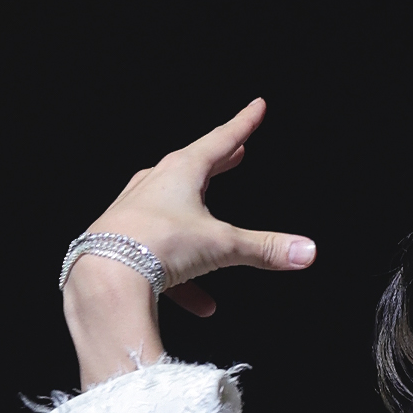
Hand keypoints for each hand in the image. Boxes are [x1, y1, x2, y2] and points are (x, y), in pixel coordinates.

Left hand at [78, 98, 316, 317]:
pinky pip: (161, 257)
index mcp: (181, 171)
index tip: (257, 107)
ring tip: (220, 252)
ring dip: (201, 233)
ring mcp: (136, 213)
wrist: (106, 275)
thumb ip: (264, 249)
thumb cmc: (159, 245)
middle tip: (235, 154)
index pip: (220, 140)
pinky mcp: (125, 243)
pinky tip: (201, 304)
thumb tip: (306, 251)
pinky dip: (183, 278)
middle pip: (193, 169)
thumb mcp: (221, 245)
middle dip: (218, 165)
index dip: (243, 124)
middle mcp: (154, 185)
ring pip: (176, 218)